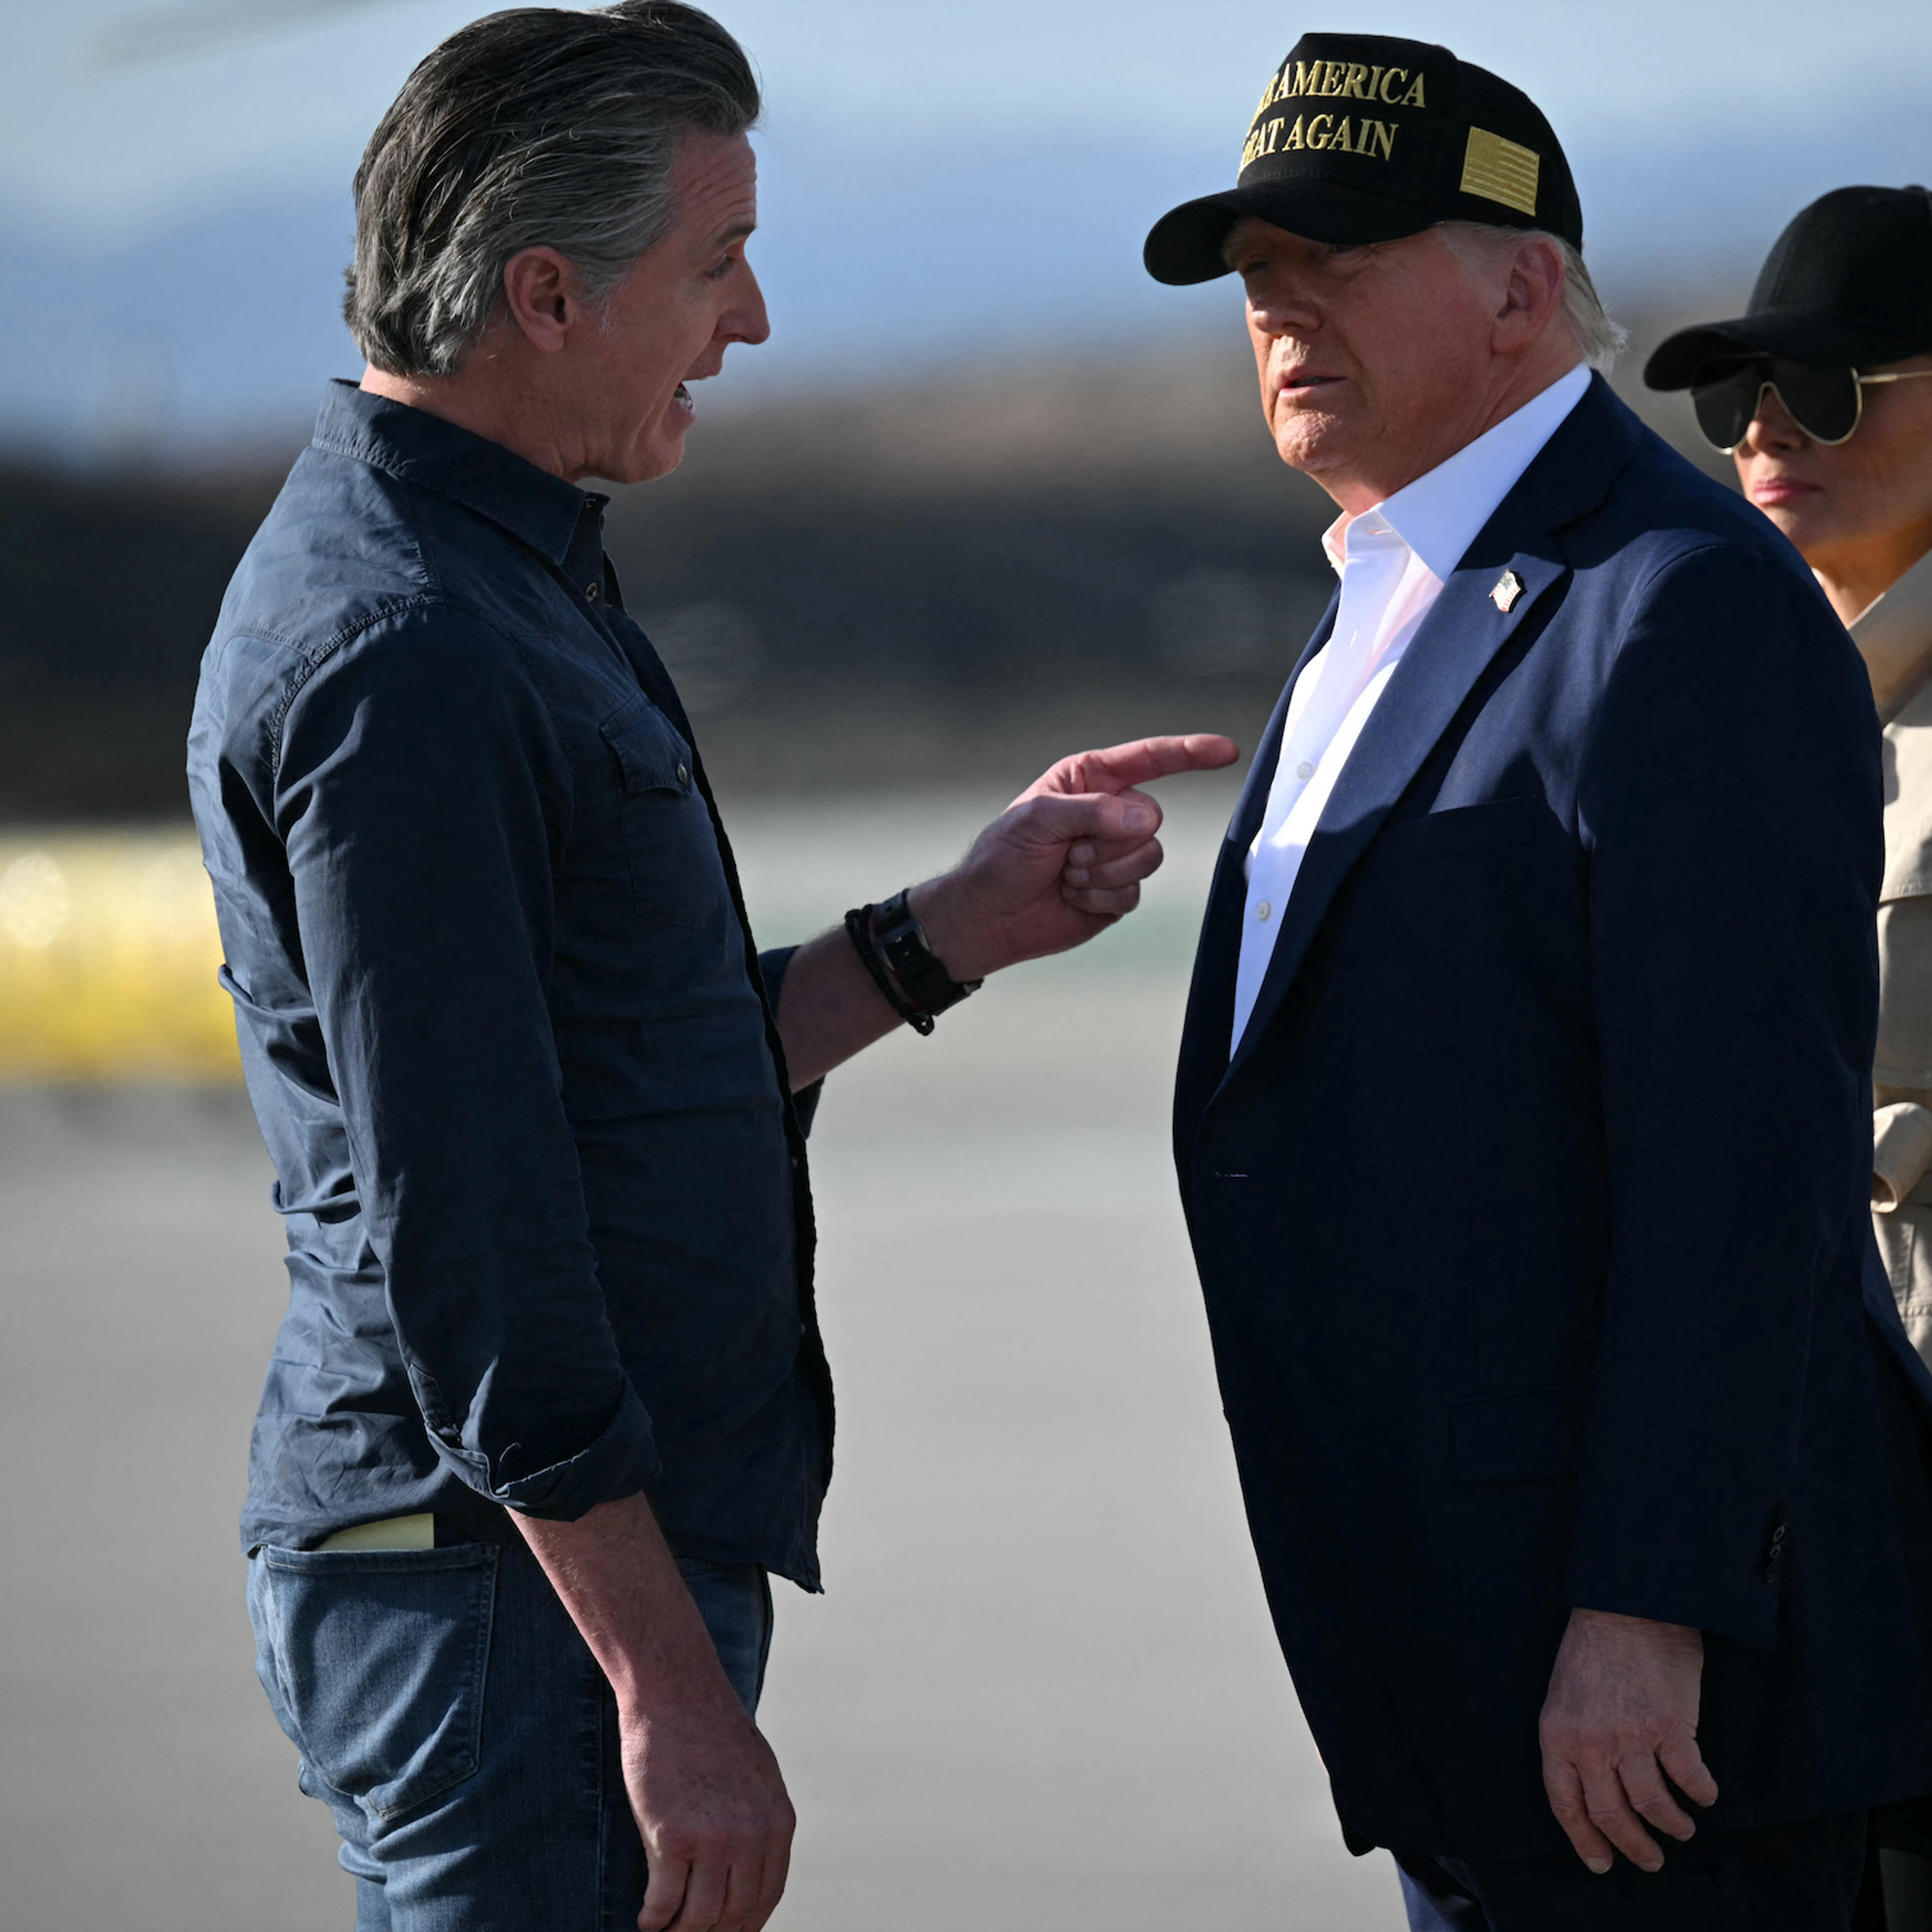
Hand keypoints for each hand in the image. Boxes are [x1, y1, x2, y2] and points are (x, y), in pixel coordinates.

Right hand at [511, 1495, 794, 1931]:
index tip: (722, 1930)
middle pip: (735, 1915)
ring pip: (700, 1918)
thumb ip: (759, 1821)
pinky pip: (665, 1903)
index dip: (743, 1925)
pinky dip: (654, 1920)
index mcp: (778, 1821)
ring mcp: (715, 1839)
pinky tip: (645, 1918)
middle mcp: (753, 1836)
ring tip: (664, 1930)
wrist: (676, 1692)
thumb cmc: (709, 1732)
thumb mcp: (755, 1776)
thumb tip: (750, 1872)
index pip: (766, 1898)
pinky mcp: (673, 1837)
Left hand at [912, 734, 1238, 979]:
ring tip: (1066, 876)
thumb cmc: (1001, 858)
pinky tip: (1071, 897)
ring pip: (1149, 857)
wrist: (989, 916)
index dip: (1190, 753)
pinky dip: (1099, 897)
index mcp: (1090, 780)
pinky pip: (1134, 891)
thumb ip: (1092, 810)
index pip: (1150, 759)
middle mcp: (1109, 812)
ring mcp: (1117, 854)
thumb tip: (1146, 819)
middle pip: (1151, 818)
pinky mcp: (1118, 891)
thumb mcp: (1036, 819)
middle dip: (1107, 841)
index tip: (1226, 751)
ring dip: (1102, 872)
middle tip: (1066, 853)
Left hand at [1539, 1607, 1717, 1874]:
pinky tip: (1705, 1795)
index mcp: (1558, 1735)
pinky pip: (1690, 1779)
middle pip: (1613, 1815)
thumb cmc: (1592, 1647)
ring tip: (1682, 1830)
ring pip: (1653, 1805)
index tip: (1602, 1863)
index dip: (1585, 1839)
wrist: (1626, 1606)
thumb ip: (1573, 1739)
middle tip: (1651, 1860)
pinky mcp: (1672, 1728)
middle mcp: (1592, 1744)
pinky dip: (1701, 1794)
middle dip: (1634, 1847)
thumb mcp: (1563, 1695)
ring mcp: (1632, 1737)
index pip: (1566, 1804)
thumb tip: (1591, 1785)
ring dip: (1671, 1825)